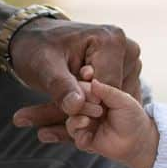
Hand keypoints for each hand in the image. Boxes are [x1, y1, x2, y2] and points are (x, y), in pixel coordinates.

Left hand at [11, 19, 141, 140]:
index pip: (109, 86)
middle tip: (47, 126)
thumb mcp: (43, 65)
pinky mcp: (126, 76)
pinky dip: (87, 113)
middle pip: (112, 96)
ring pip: (111, 103)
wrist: (36, 40)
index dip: (86, 105)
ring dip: (82, 116)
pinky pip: (109, 103)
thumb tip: (76, 107)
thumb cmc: (37, 47)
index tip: (61, 113)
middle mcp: (128, 51)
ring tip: (52, 119)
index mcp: (112, 40)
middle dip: (81, 113)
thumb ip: (60, 86)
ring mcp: (130, 64)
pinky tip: (64, 115)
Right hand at [63, 76, 158, 167]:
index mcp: (97, 95)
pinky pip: (75, 137)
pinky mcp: (85, 139)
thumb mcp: (123, 100)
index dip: (84, 90)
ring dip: (78, 120)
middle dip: (83, 106)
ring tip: (89, 122)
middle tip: (99, 111)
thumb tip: (92, 80)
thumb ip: (107, 91)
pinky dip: (80, 136)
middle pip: (73, 103)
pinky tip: (89, 136)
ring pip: (71, 120)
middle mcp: (88, 108)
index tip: (96, 97)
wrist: (138, 140)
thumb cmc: (133, 117)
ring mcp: (86, 123)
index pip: (81, 88)